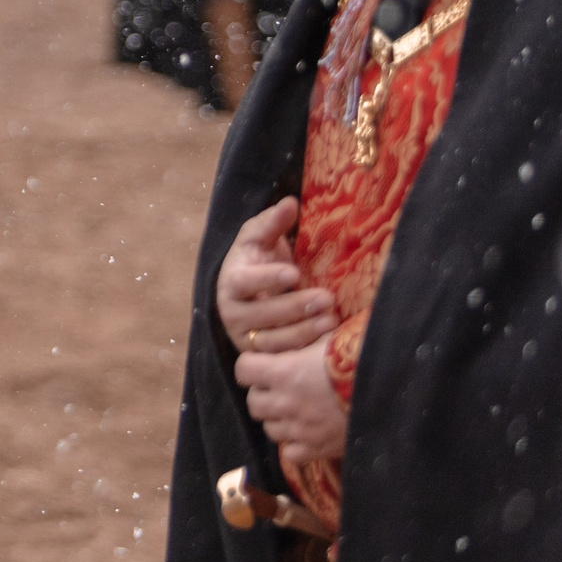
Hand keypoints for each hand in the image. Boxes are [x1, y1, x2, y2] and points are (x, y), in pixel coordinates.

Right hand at [215, 198, 335, 354]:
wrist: (252, 296)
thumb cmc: (258, 263)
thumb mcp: (260, 240)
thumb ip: (272, 222)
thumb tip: (291, 202)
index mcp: (230, 281)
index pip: (242, 282)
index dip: (266, 279)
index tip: (294, 273)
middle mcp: (232, 312)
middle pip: (260, 316)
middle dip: (294, 308)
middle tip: (326, 298)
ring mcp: (245, 338)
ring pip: (271, 341)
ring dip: (303, 331)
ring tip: (331, 319)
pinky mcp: (261, 356)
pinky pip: (281, 359)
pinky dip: (304, 351)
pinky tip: (328, 340)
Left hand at [234, 338, 347, 463]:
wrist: (392, 390)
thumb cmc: (359, 359)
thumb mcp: (327, 339)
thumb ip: (303, 339)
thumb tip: (295, 327)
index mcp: (283, 372)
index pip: (243, 370)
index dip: (251, 366)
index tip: (262, 364)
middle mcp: (285, 402)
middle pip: (253, 402)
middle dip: (263, 394)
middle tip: (280, 388)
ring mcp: (300, 429)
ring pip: (269, 428)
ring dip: (278, 419)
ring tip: (295, 410)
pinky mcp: (317, 449)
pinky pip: (291, 453)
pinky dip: (295, 445)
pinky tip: (307, 433)